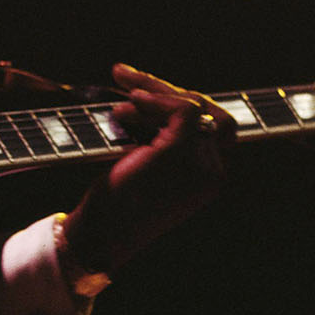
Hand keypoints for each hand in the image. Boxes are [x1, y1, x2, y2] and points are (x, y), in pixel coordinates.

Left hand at [57, 64, 233, 281]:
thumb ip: (156, 139)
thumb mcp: (143, 168)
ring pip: (195, 105)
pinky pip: (184, 109)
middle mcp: (214, 173)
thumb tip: (146, 96)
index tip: (139, 93)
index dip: (176, 104)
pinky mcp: (181, 155)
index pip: (209, 125)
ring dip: (155, 90)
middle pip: (206, 111)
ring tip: (120, 101)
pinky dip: (155, 98)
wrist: (100, 237)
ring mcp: (202, 165)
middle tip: (124, 77)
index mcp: (208, 178)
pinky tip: (128, 105)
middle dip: (166, 90)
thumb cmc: (114, 206)